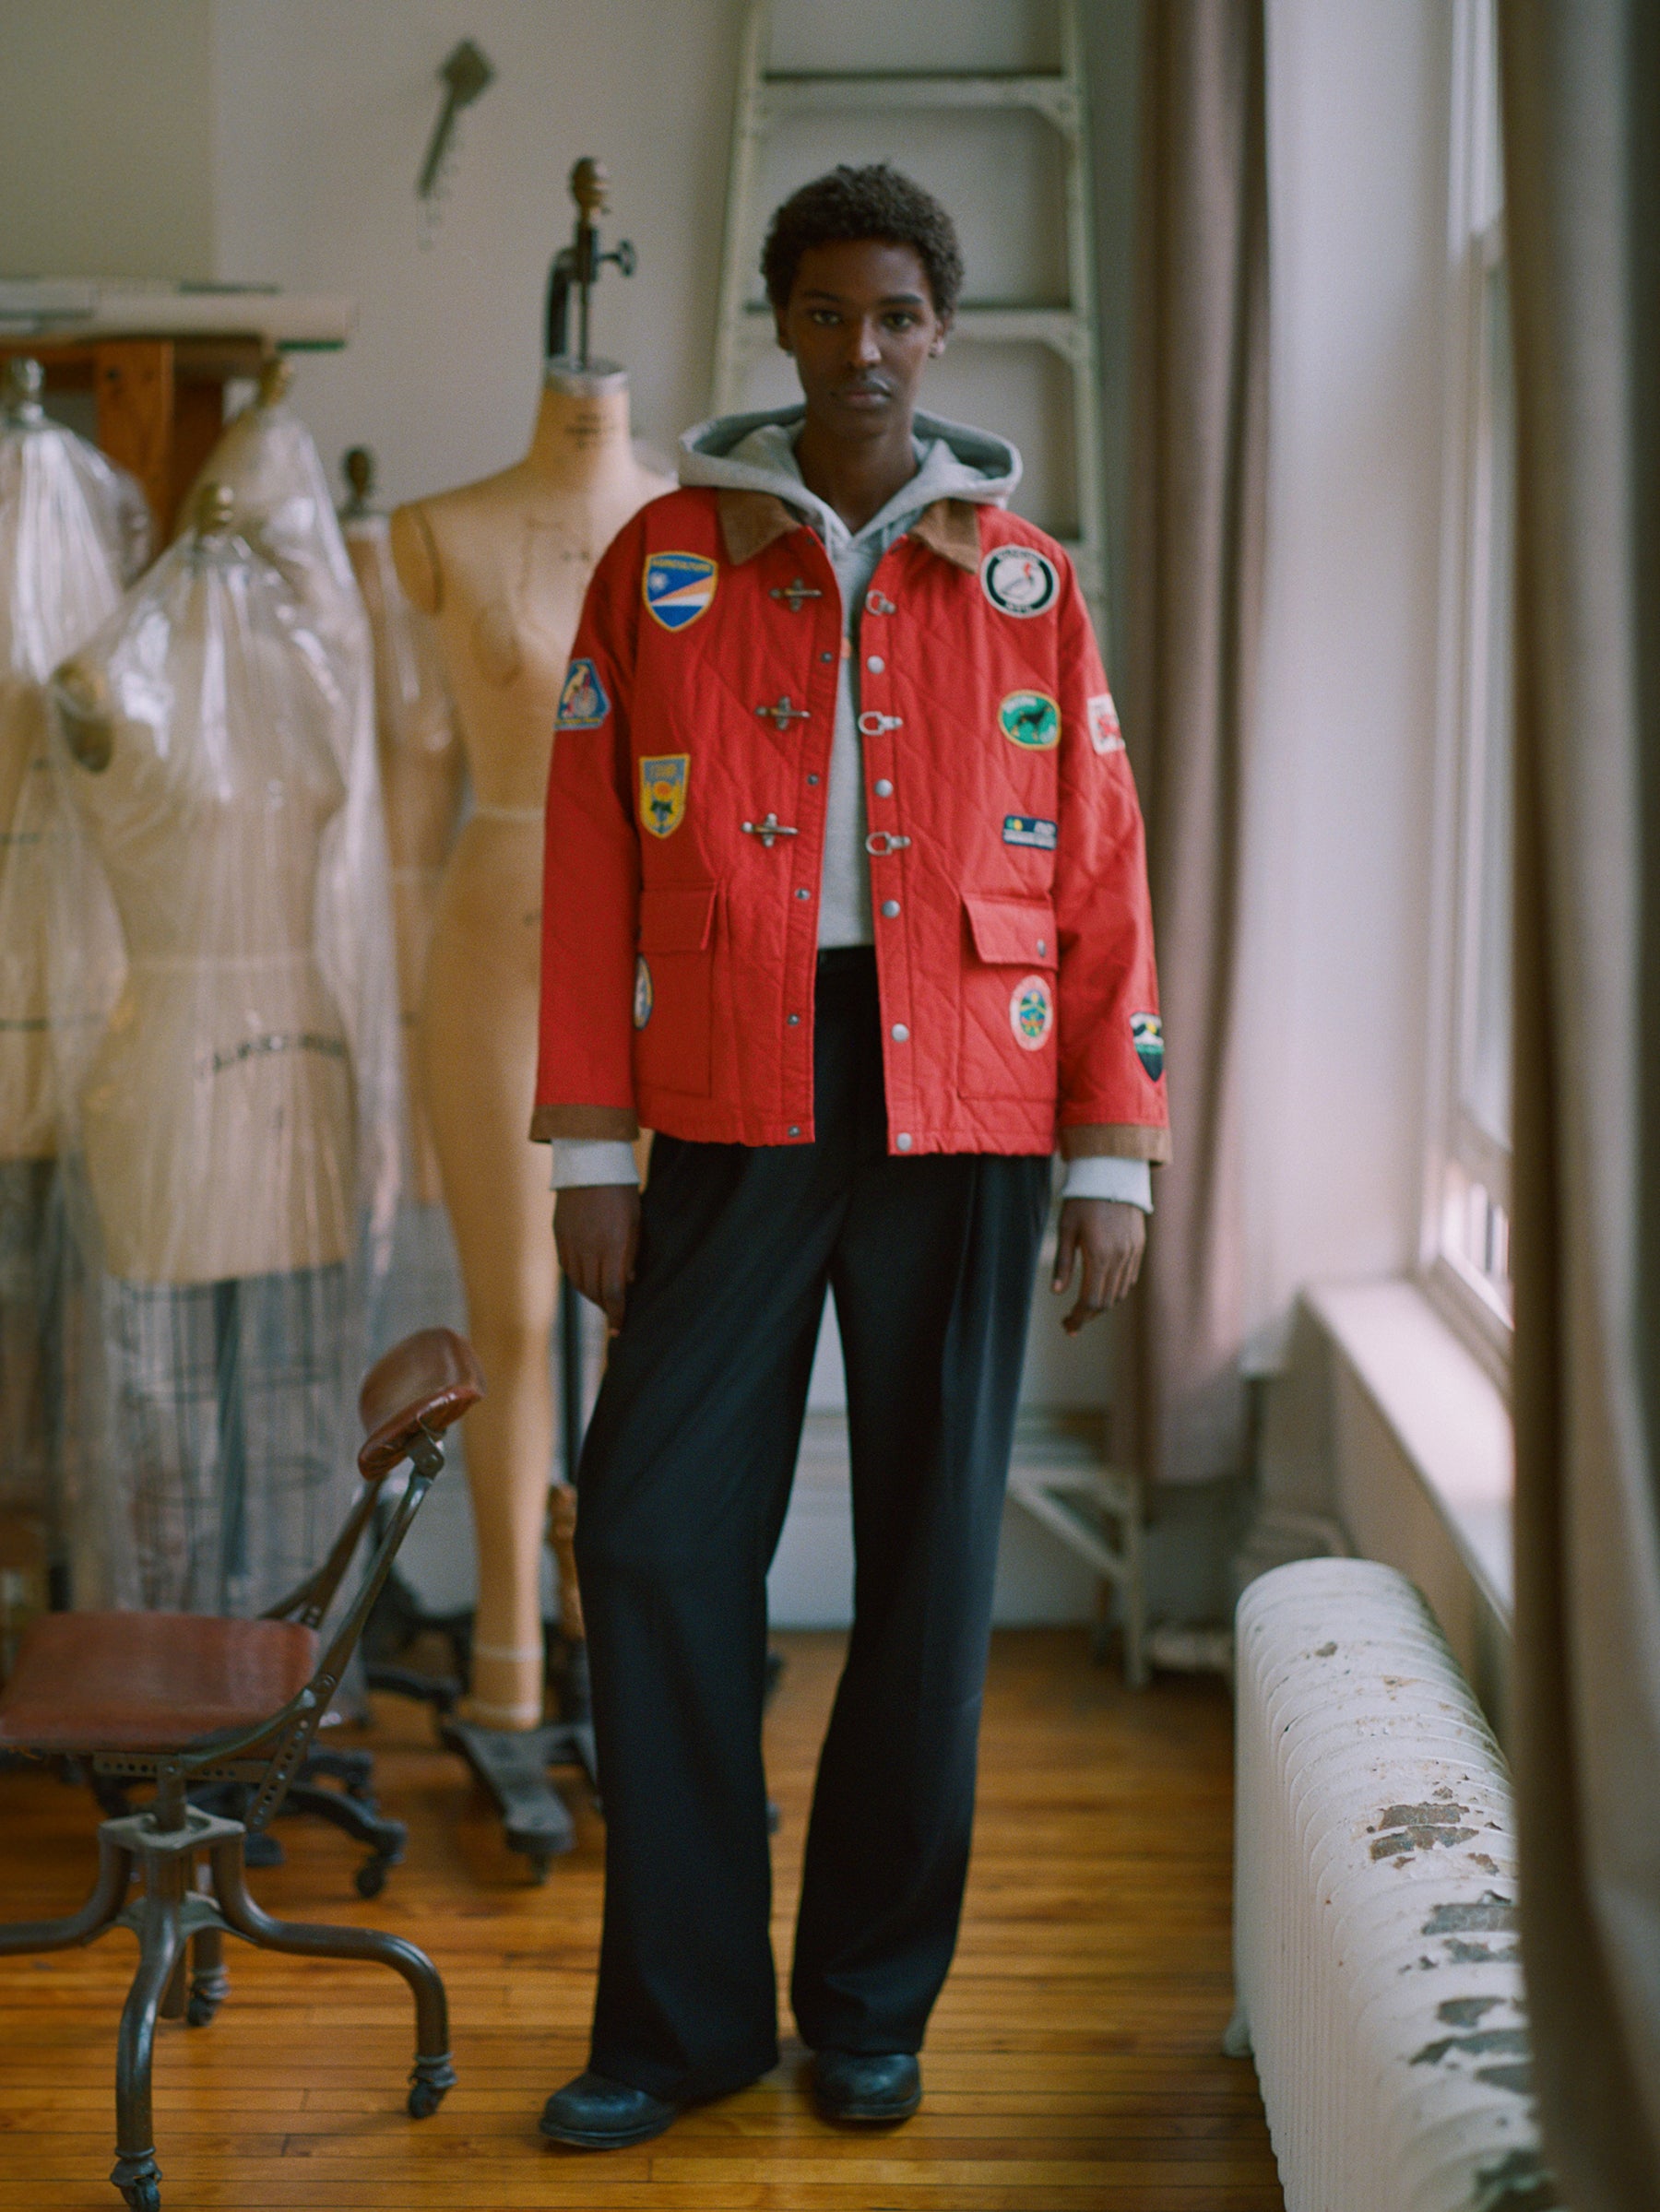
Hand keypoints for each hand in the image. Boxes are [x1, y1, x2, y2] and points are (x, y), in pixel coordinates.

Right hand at [554, 1184, 640, 1329]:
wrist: (591, 1163)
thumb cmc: (622, 1191)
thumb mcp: (636, 1221)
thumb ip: (631, 1253)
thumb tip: (628, 1281)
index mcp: (613, 1244)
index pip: (613, 1290)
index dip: (617, 1313)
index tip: (620, 1329)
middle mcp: (589, 1247)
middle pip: (594, 1291)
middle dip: (605, 1307)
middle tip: (614, 1315)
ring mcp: (571, 1241)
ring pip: (578, 1282)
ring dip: (590, 1296)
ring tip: (602, 1301)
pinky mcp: (559, 1235)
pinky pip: (566, 1266)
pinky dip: (577, 1279)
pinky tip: (586, 1281)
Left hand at [1051, 1197, 1145, 1334]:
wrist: (1112, 1174)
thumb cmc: (1082, 1201)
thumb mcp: (1066, 1230)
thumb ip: (1062, 1263)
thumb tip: (1057, 1293)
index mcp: (1099, 1256)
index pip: (1090, 1300)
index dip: (1078, 1317)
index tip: (1066, 1325)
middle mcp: (1119, 1258)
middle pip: (1106, 1302)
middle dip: (1088, 1316)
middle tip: (1071, 1322)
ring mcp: (1132, 1253)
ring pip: (1119, 1293)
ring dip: (1102, 1305)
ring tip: (1085, 1308)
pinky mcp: (1139, 1247)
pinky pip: (1129, 1279)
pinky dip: (1116, 1290)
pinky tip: (1103, 1289)